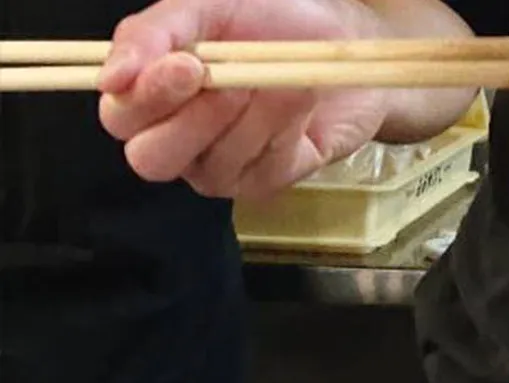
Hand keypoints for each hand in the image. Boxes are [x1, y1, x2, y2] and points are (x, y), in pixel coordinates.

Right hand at [97, 0, 390, 200]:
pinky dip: (285, 128)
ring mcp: (221, 168)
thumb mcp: (205, 7)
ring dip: (254, 115)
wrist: (343, 40)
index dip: (147, 99)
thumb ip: (152, 32)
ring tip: (281, 77)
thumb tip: (109, 77)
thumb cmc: (268, 19)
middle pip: (152, 159)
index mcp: (150, 96)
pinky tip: (301, 99)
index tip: (188, 65)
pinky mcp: (266, 183)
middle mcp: (177, 140)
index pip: (120, 117)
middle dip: (195, 120)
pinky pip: (264, 169)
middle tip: (233, 82)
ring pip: (216, 162)